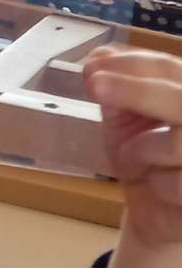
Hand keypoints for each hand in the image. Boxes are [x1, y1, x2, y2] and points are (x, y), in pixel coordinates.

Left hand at [87, 48, 181, 249]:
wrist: (155, 210)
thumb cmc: (145, 157)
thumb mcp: (123, 120)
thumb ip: (114, 89)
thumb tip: (98, 57)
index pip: (171, 68)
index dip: (133, 65)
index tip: (92, 66)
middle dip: (137, 91)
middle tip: (95, 85)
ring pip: (179, 143)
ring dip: (140, 149)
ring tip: (132, 159)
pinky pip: (178, 184)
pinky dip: (154, 183)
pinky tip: (156, 185)